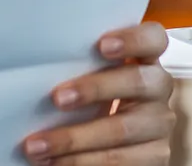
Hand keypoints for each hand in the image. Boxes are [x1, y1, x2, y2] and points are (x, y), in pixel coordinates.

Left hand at [23, 22, 175, 164]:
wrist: (107, 140)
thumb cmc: (89, 97)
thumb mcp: (87, 77)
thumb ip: (77, 67)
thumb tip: (32, 67)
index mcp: (143, 59)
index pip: (153, 39)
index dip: (133, 39)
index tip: (102, 45)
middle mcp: (158, 87)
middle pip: (138, 82)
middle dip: (95, 89)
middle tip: (57, 98)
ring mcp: (160, 123)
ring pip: (123, 129)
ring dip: (74, 139)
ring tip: (37, 146)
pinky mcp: (156, 156)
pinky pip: (121, 161)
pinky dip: (82, 163)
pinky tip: (56, 163)